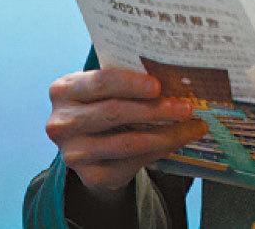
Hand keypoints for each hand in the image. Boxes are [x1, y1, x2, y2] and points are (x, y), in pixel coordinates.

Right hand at [45, 68, 209, 197]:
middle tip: (186, 107)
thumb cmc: (104, 103)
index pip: (100, 82)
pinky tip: (178, 141)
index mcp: (64, 90)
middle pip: (114, 113)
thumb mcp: (107, 88)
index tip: (159, 85)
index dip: (131, 83)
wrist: (90, 145)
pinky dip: (159, 151)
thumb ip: (129, 81)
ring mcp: (73, 153)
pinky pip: (131, 163)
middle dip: (155, 110)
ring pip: (126, 143)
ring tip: (192, 125)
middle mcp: (61, 123)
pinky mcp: (90, 176)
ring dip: (166, 134)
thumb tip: (176, 78)